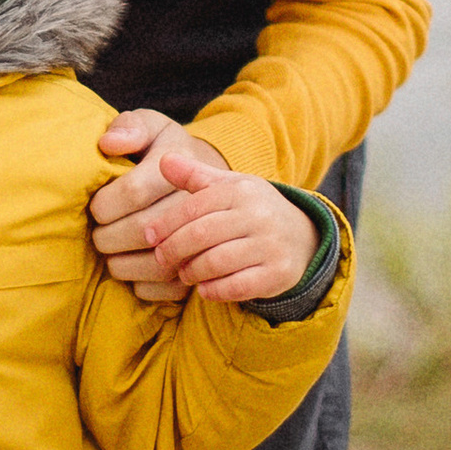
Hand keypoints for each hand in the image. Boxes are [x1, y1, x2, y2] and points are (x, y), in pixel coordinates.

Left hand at [142, 155, 314, 304]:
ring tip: (183, 273)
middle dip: (174, 250)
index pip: (194, 207)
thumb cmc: (252, 210)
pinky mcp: (278, 273)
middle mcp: (258, 215)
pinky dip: (214, 290)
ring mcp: (270, 245)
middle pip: (201, 235)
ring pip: (216, 262)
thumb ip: (194, 176)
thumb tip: (163, 160)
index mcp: (241, 190)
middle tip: (161, 259)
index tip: (148, 237)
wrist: (302, 237)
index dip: (166, 224)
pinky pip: (236, 286)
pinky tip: (204, 288)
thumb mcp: (228, 187)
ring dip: (192, 271)